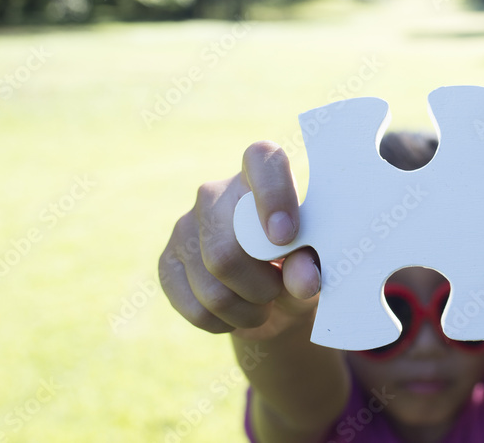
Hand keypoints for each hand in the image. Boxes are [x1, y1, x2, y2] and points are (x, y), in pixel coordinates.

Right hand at [159, 142, 322, 337]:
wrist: (272, 299)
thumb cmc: (300, 266)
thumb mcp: (316, 264)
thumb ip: (312, 264)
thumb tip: (303, 278)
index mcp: (260, 175)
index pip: (261, 161)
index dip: (273, 195)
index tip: (286, 236)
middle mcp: (215, 193)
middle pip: (227, 249)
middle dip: (261, 285)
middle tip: (278, 289)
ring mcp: (185, 226)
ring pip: (212, 285)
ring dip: (247, 309)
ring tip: (263, 303)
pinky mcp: (167, 262)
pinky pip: (195, 307)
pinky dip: (224, 322)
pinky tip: (237, 312)